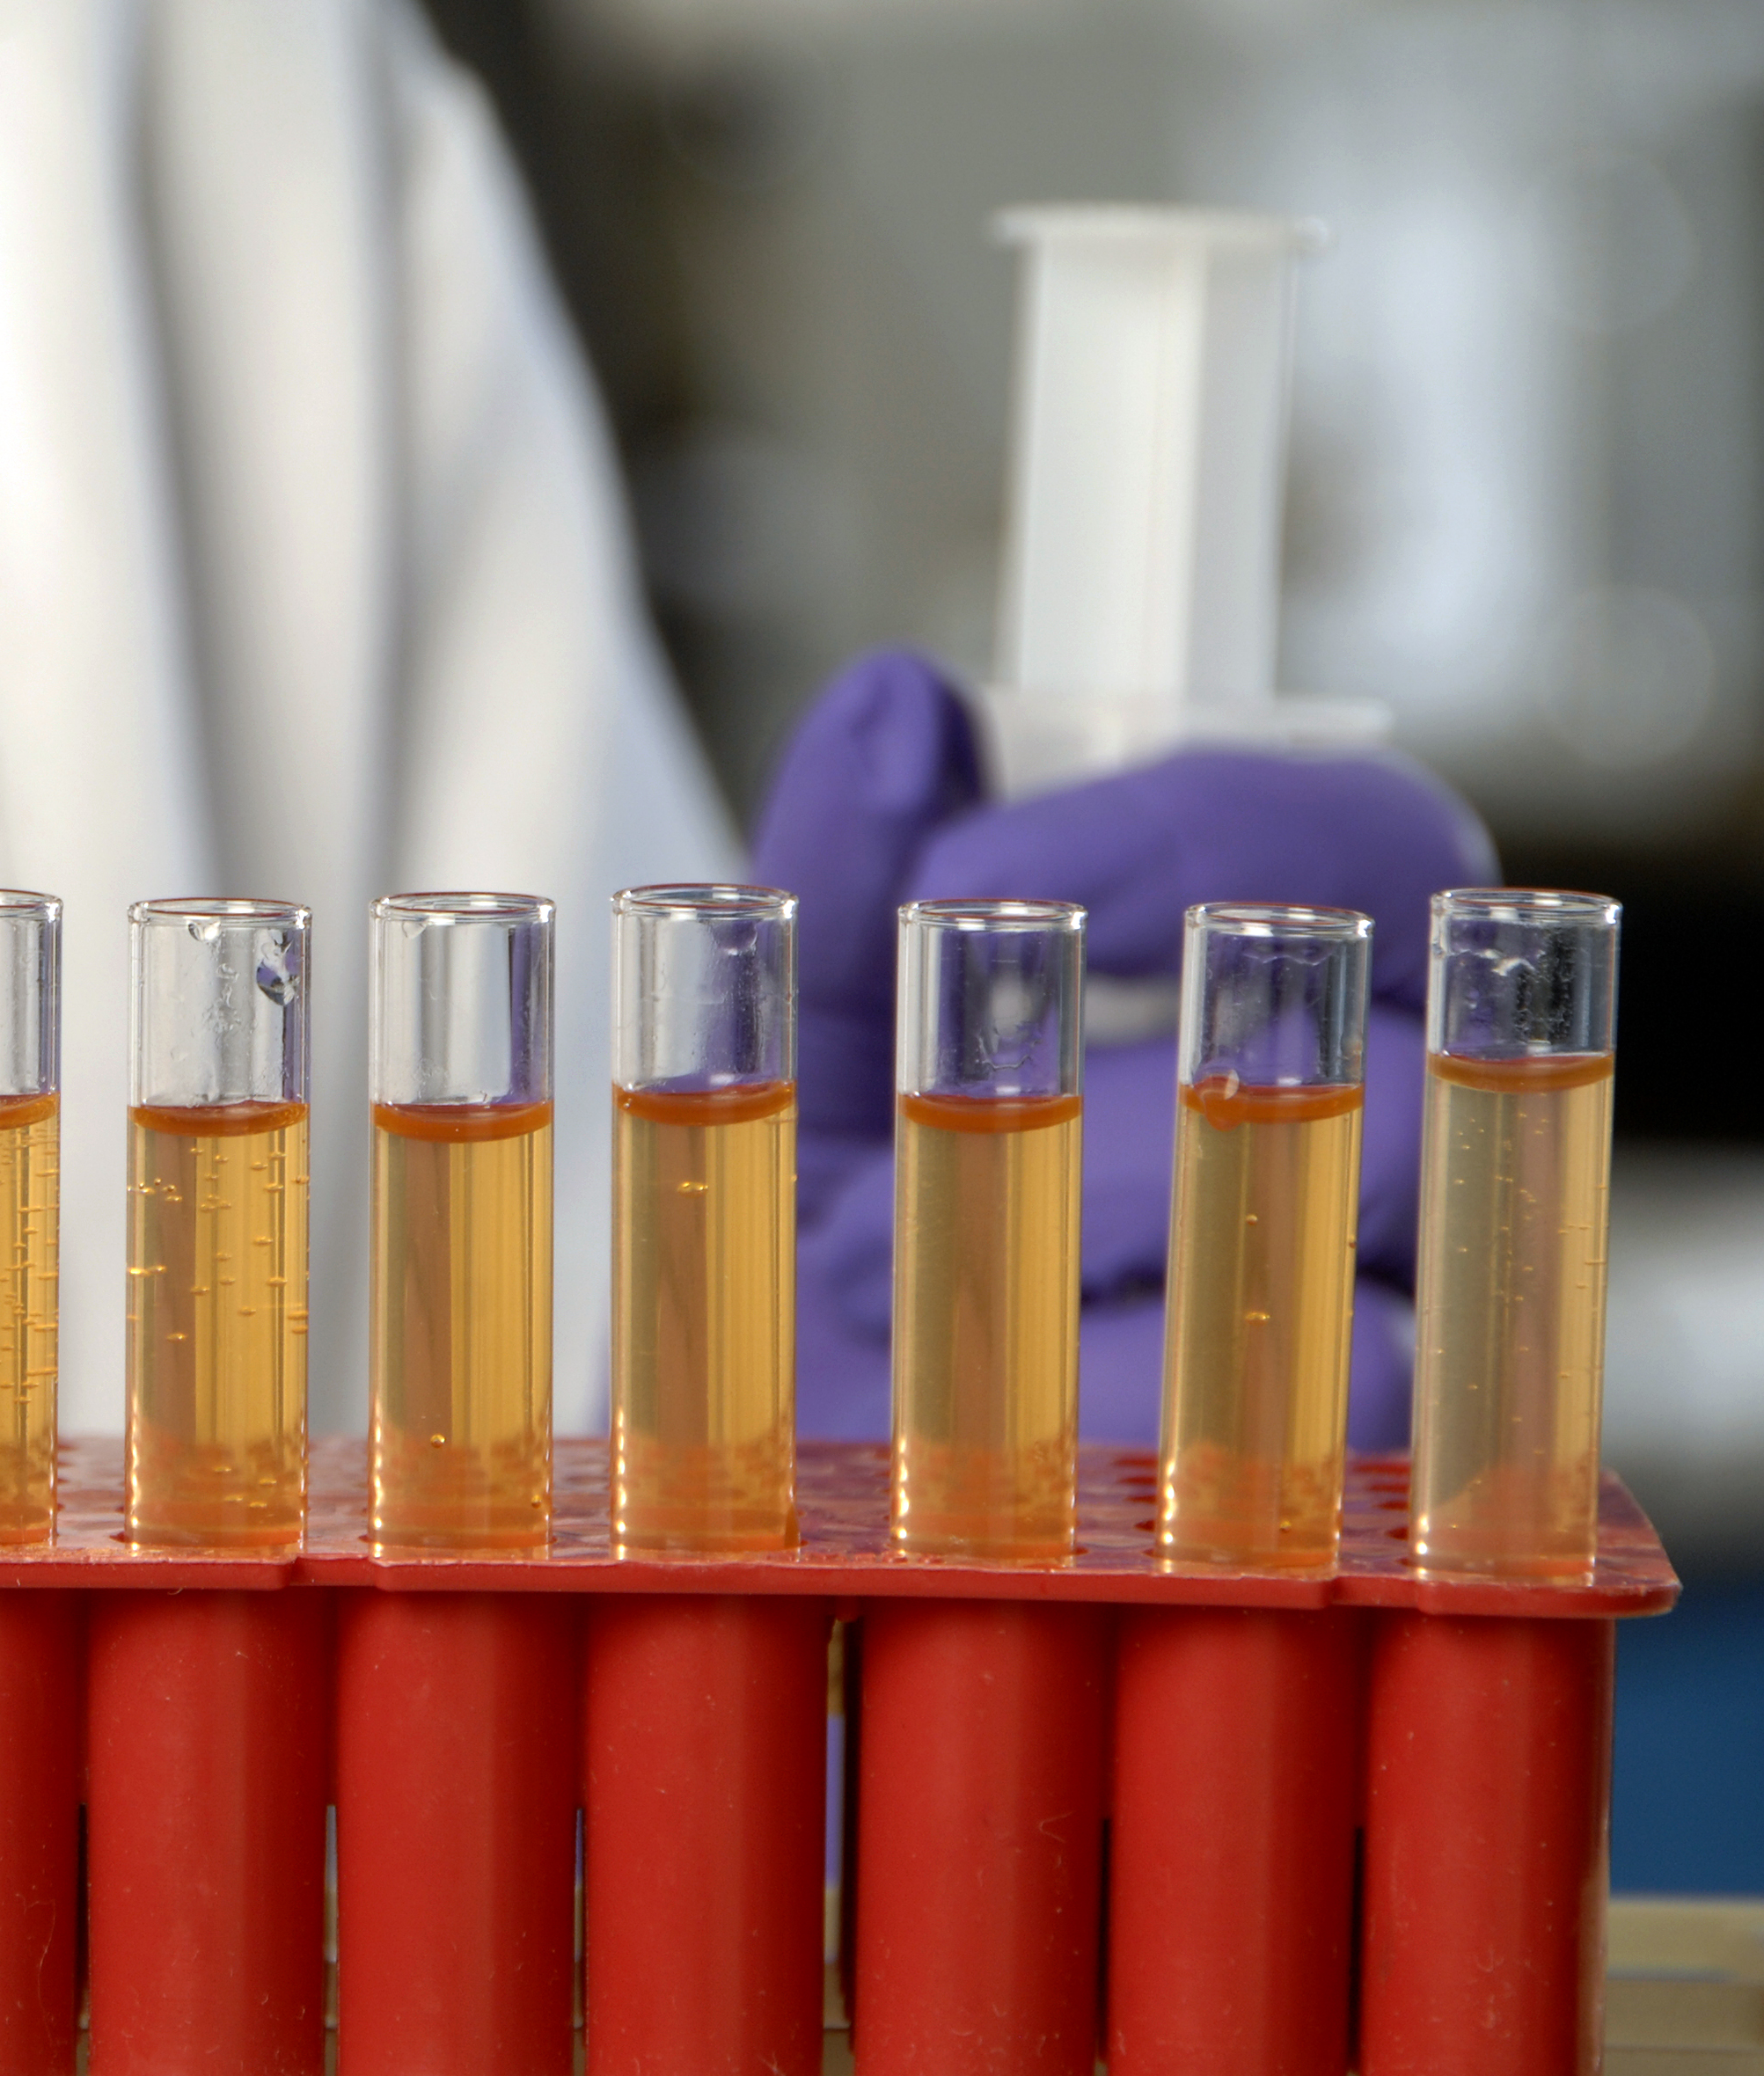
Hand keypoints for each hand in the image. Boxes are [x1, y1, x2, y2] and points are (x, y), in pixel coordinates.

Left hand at [754, 650, 1490, 1452]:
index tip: (966, 869)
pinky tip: (996, 1383)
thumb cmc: (853, 1177)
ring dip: (1105, 1243)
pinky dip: (1119, 1398)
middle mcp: (1372, 1146)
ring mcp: (1358, 1321)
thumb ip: (852, 856)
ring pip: (1351, 1270)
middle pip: (1407, 1079)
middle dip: (1140, 1095)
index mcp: (1297, 988)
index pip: (1370, 852)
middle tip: (943, 1104)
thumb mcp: (819, 1010)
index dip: (1180, 837)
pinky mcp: (1306, 1485)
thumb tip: (897, 707)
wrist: (785, 1412)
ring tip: (910, 1253)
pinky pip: (1300, 1442)